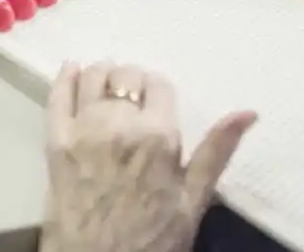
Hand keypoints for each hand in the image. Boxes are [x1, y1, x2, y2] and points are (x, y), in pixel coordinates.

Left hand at [44, 62, 255, 251]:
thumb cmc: (154, 239)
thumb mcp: (194, 200)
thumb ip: (216, 151)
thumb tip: (248, 112)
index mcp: (158, 136)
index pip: (158, 86)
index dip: (158, 90)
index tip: (157, 100)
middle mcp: (119, 123)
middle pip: (124, 76)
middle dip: (132, 81)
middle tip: (133, 96)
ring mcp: (83, 129)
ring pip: (91, 78)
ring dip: (101, 73)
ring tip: (106, 82)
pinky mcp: (55, 140)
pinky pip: (57, 95)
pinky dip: (64, 77)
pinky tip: (71, 69)